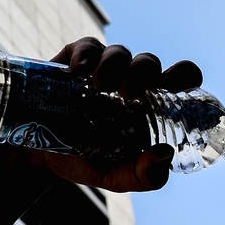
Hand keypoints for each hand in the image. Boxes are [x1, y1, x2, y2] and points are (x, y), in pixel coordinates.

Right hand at [33, 37, 203, 191]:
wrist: (40, 154)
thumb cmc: (88, 162)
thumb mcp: (119, 178)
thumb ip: (146, 176)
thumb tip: (165, 153)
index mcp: (152, 107)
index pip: (181, 79)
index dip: (184, 75)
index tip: (173, 86)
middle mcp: (133, 84)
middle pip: (150, 64)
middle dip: (143, 72)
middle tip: (128, 93)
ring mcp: (105, 70)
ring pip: (121, 53)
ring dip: (115, 65)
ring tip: (100, 85)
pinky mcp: (77, 61)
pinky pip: (88, 46)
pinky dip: (86, 54)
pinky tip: (78, 70)